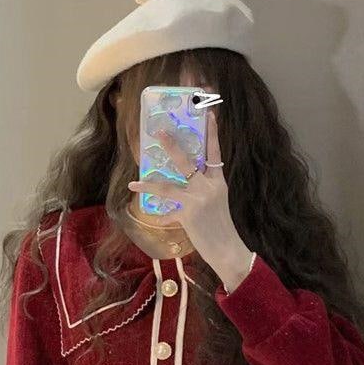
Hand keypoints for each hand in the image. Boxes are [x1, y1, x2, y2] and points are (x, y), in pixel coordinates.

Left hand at [127, 108, 253, 290]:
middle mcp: (208, 186)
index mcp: (218, 182)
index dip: (213, 133)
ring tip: (135, 182)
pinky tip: (153, 218)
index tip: (210, 114)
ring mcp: (198, 199)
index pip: (215, 152)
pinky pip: (169, 213)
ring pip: (168, 188)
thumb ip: (204, 192)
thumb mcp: (218, 204)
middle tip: (159, 132)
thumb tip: (185, 189)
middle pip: (186, 161)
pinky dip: (161, 217)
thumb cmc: (222, 229)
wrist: (228, 250)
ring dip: (149, 185)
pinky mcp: (189, 215)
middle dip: (171, 146)